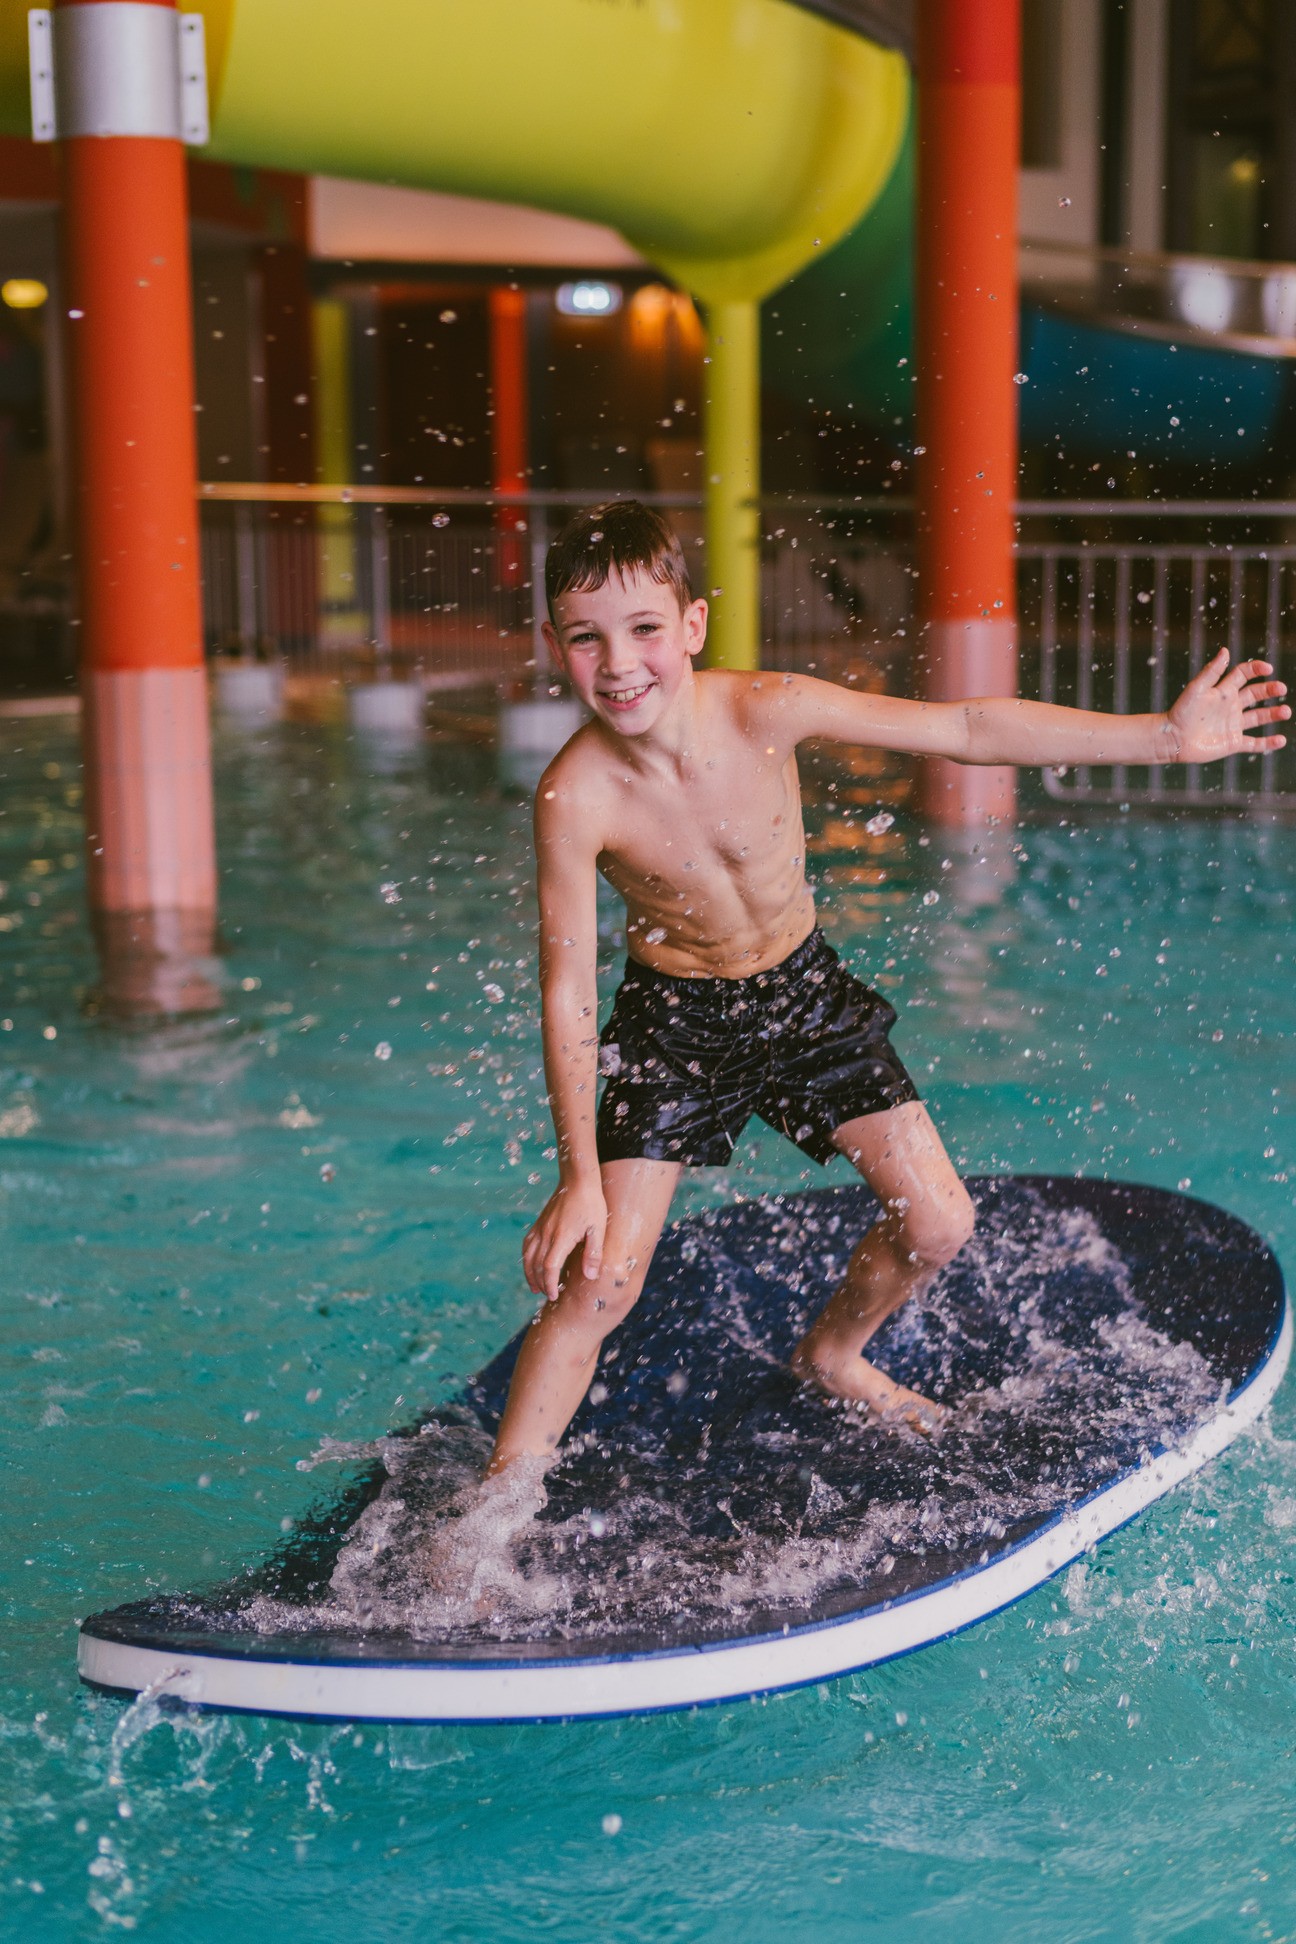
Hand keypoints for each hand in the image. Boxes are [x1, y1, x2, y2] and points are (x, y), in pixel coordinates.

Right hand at [522, 1175, 606, 1303]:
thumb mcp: (598, 1229)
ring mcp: (541, 1228)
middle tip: (548, 1295)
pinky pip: (527, 1244)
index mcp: (562, 1237)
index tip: (553, 1296)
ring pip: (528, 1256)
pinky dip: (526, 1258)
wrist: (578, 1180)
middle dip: (541, 1283)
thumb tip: (590, 1276)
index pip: (549, 1267)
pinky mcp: (539, 1223)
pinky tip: (531, 1265)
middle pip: (536, 1265)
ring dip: (530, 1274)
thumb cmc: (591, 1204)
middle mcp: (547, 1234)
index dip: (550, 1284)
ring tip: (535, 1287)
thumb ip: (594, 1253)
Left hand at [1166, 650, 1288, 762]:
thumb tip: (1225, 650)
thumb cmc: (1181, 712)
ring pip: (1258, 717)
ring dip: (1273, 714)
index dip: (1256, 669)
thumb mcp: (1196, 688)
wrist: (1171, 738)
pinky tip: (1281, 740)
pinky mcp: (1232, 742)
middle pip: (1256, 694)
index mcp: (1223, 691)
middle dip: (1270, 690)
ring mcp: (1233, 725)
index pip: (1244, 674)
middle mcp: (1231, 706)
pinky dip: (1268, 743)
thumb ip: (1212, 671)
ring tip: (1286, 711)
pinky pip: (1254, 743)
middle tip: (1281, 689)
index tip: (1268, 669)